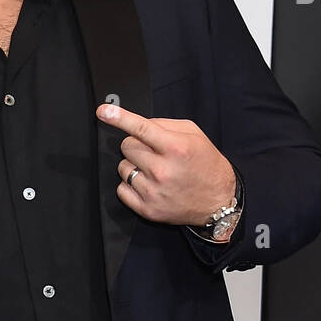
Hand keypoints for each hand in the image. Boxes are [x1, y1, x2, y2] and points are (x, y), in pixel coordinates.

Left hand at [97, 104, 236, 225]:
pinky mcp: (147, 209)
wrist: (218, 201)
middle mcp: (162, 170)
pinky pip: (121, 189)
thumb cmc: (206, 165)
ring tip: (155, 171)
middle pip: (126, 146)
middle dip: (136, 145)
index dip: (119, 118)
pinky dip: (131, 185)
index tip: (102, 111)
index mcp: (176, 148)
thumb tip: (139, 123)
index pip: (141, 129)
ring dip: (134, 166)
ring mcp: (153, 191)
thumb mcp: (194, 136)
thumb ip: (165, 125)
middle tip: (153, 153)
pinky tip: (149, 185)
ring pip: (122, 167)